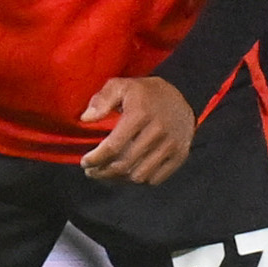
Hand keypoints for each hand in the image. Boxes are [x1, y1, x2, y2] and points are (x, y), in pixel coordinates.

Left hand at [80, 76, 194, 184]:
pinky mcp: (180, 155)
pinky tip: (127, 174)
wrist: (182, 96)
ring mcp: (171, 144)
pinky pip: (155, 179)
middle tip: (91, 172)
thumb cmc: (144, 93)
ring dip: (119, 179)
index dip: (95, 158)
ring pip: (139, 176)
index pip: (113, 146)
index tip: (85, 162)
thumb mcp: (121, 85)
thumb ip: (101, 99)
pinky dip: (138, 181)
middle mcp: (158, 130)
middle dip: (103, 172)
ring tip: (107, 174)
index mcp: (140, 113)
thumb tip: (85, 118)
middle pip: (125, 164)